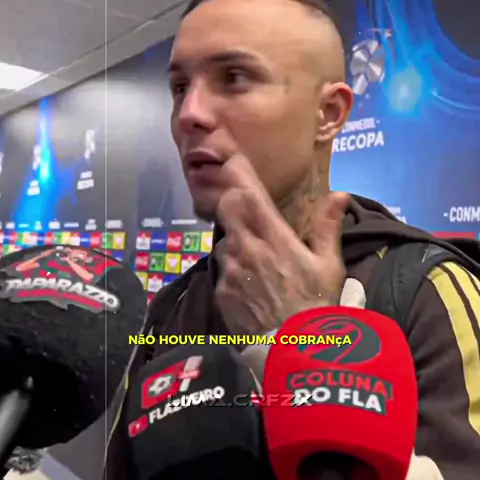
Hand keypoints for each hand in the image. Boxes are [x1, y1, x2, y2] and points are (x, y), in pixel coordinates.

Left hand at [214, 154, 348, 334]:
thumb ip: (329, 227)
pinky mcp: (220, 292)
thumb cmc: (317, 304)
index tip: (230, 158)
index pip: (248, 194)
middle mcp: (246, 248)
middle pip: (227, 209)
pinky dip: (232, 271)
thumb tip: (339, 194)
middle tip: (251, 218)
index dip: (236, 173)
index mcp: (274, 238)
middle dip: (234, 205)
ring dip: (235, 244)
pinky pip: (221, 271)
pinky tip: (250, 287)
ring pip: (223, 242)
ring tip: (256, 264)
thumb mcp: (330, 266)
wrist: (296, 351)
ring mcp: (229, 271)